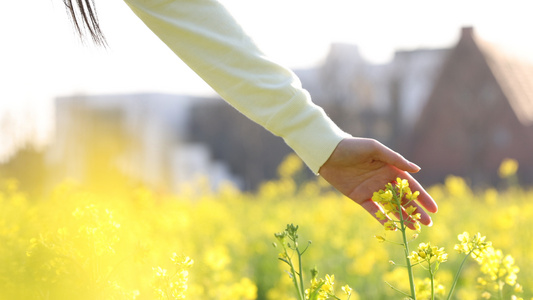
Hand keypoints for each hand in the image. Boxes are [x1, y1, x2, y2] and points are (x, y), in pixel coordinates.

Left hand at [318, 137, 437, 226]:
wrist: (328, 153)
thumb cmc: (352, 147)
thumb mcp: (375, 149)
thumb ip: (395, 159)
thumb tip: (417, 170)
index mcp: (390, 168)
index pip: (410, 185)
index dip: (422, 197)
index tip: (434, 209)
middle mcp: (383, 180)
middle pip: (403, 199)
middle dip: (416, 211)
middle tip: (427, 224)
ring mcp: (372, 190)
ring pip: (391, 207)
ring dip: (403, 217)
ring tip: (415, 229)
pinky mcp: (360, 197)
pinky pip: (374, 211)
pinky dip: (383, 219)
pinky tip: (394, 228)